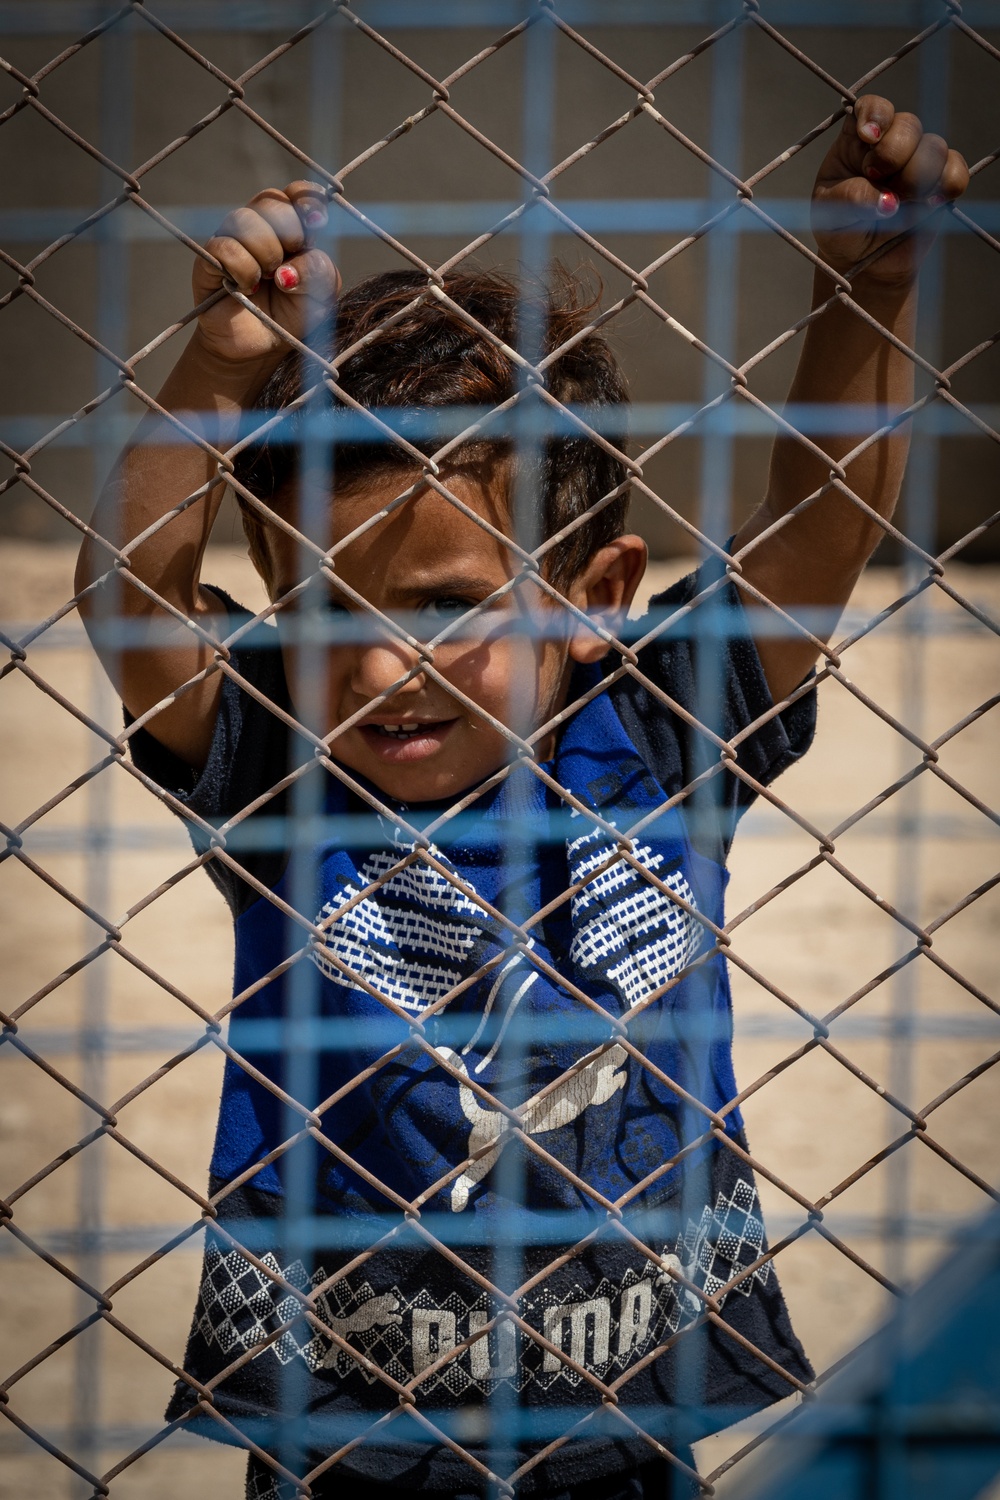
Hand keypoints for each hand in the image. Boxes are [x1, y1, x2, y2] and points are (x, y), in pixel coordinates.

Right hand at [192, 180, 340, 365]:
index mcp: (291, 229)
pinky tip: (247, 287)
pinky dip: (242, 269)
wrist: (260, 349)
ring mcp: (232, 242)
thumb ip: (320, 272)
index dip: (305, 198)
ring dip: (265, 253)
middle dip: (288, 230)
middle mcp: (260, 229)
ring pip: (245, 220)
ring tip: (268, 279)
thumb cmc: (292, 317)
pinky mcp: (208, 262)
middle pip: (271, 201)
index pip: (295, 194)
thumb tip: (289, 269)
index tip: (317, 221)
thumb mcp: (321, 297)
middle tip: (289, 261)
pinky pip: (224, 248)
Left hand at [812, 94, 968, 289]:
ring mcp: (918, 161)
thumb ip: (852, 198)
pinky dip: (945, 187)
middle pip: (908, 124)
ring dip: (916, 178)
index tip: (868, 137)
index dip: (876, 113)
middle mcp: (891, 143)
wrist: (862, 260)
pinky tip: (928, 205)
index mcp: (857, 141)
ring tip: (897, 205)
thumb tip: (889, 201)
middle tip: (877, 179)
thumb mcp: (831, 213)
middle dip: (894, 154)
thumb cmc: (840, 229)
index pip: (873, 107)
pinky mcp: (940, 183)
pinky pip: (955, 171)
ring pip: (934, 148)